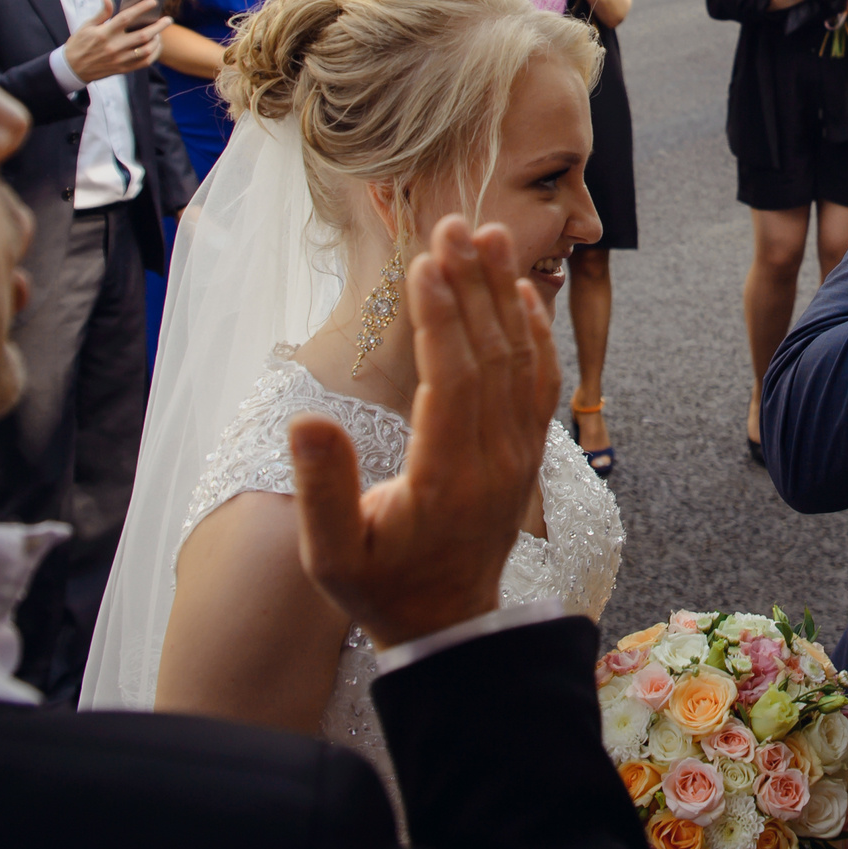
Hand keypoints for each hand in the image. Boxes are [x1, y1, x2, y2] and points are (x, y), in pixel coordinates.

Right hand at [62, 0, 165, 82]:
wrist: (72, 68)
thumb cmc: (79, 43)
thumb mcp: (86, 26)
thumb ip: (101, 13)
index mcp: (104, 33)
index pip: (126, 17)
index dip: (141, 8)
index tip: (153, 1)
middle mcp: (113, 47)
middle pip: (142, 35)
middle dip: (158, 26)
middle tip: (168, 19)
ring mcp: (119, 59)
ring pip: (146, 50)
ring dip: (157, 40)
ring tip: (161, 33)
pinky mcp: (122, 69)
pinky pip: (144, 62)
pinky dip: (154, 54)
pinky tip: (156, 46)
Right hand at [287, 216, 557, 650]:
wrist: (449, 625)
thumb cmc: (381, 586)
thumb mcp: (333, 554)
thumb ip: (323, 489)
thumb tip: (306, 421)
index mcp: (447, 477)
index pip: (452, 380)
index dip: (441, 318)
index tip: (427, 262)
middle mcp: (496, 458)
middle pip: (492, 355)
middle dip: (473, 284)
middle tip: (454, 223)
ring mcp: (521, 453)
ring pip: (523, 360)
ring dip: (507, 294)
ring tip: (490, 235)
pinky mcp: (530, 451)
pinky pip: (541, 382)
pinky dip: (536, 332)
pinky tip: (524, 291)